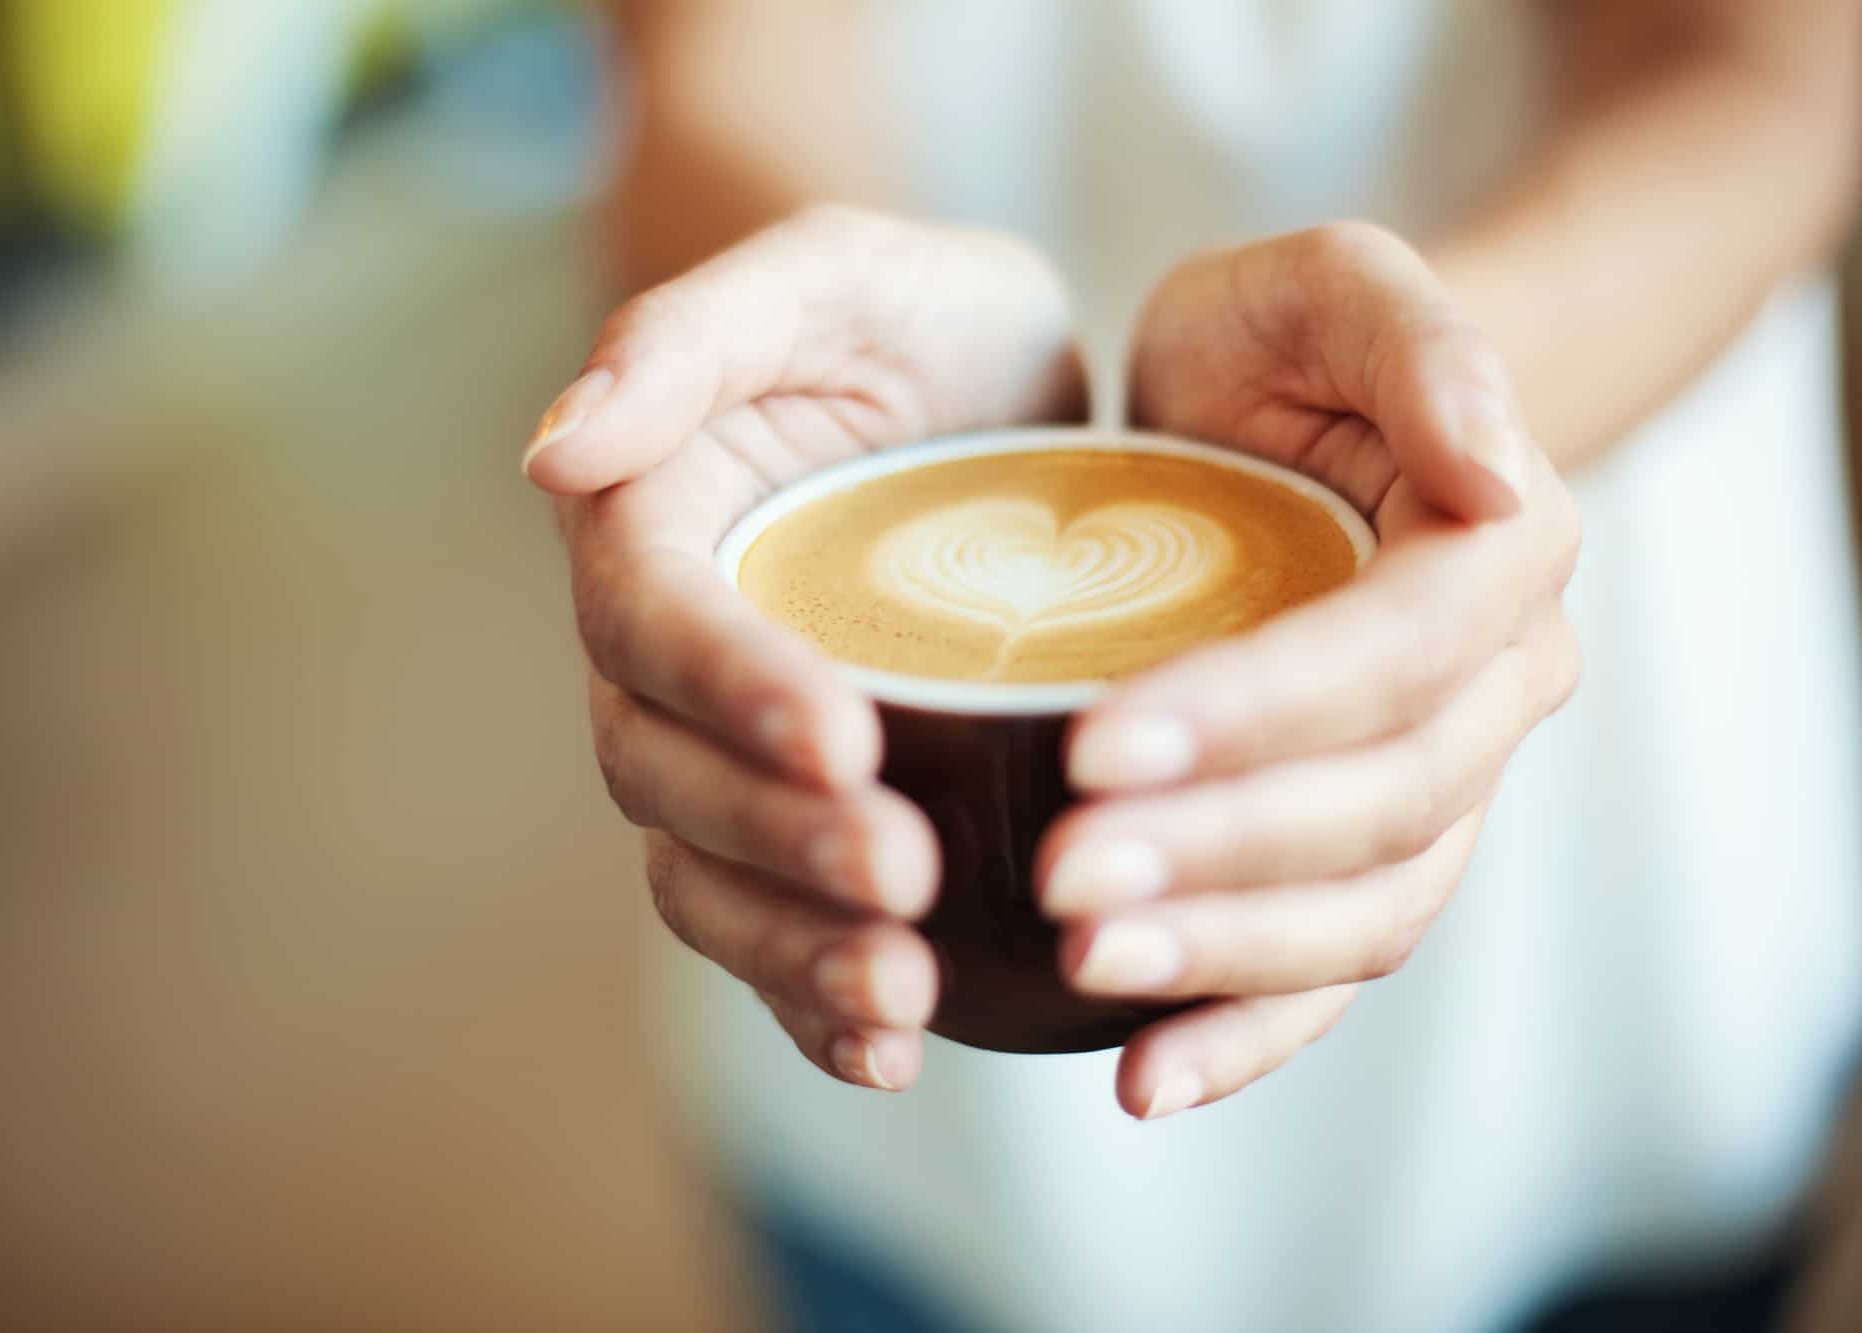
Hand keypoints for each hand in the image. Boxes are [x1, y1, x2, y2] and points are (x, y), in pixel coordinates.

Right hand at [528, 206, 1085, 1090]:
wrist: (990, 387)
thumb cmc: (908, 315)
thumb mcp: (827, 275)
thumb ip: (688, 336)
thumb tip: (551, 455)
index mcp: (653, 520)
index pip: (655, 620)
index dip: (733, 689)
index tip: (845, 740)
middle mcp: (669, 650)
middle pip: (667, 772)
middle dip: (774, 840)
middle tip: (904, 877)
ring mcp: (726, 744)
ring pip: (704, 874)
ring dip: (789, 948)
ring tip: (903, 994)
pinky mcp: (799, 809)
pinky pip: (771, 922)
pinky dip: (812, 998)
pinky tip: (891, 1047)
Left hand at [1036, 222, 1581, 1118]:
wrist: (1280, 422)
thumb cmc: (1285, 346)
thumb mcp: (1329, 284)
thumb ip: (1417, 335)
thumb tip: (1498, 469)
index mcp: (1494, 555)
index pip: (1390, 656)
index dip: (1257, 711)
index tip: (1093, 739)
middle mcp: (1491, 690)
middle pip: (1377, 805)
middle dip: (1221, 852)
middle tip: (1061, 875)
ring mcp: (1437, 788)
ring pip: (1363, 910)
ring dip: (1227, 957)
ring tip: (1087, 966)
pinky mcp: (1362, 854)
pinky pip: (1330, 971)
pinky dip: (1245, 1035)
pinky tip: (1138, 1078)